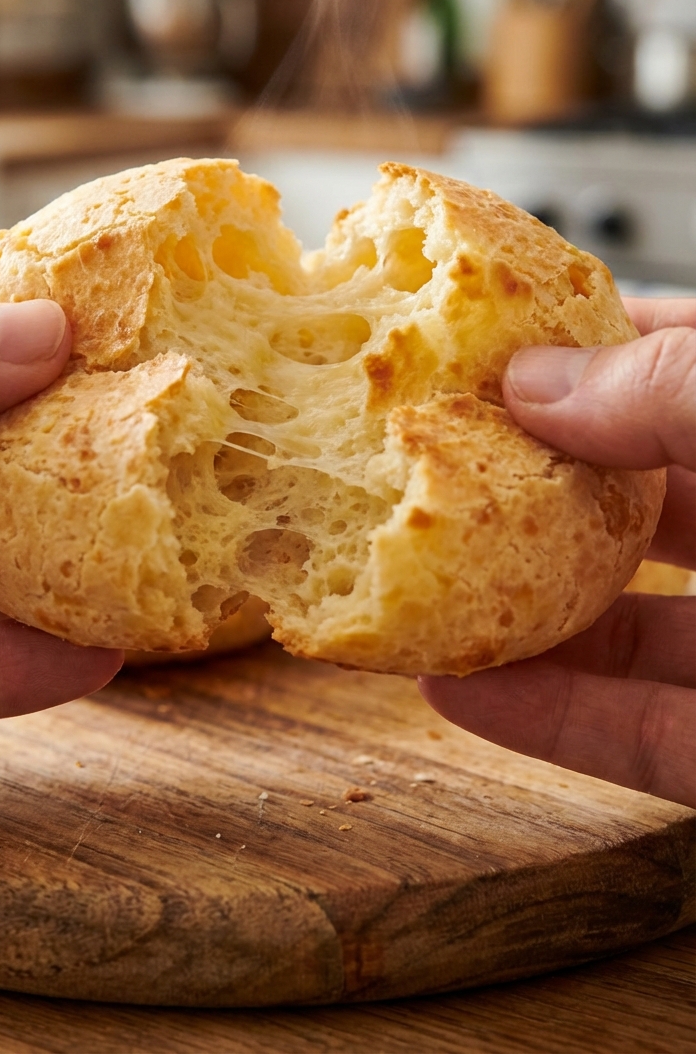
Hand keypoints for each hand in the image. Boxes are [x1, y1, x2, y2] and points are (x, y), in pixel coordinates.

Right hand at [419, 296, 695, 806]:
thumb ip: (670, 388)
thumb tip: (534, 381)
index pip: (676, 367)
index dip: (581, 346)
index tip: (482, 338)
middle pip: (631, 500)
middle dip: (524, 481)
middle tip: (420, 460)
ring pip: (622, 625)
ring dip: (512, 608)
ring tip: (408, 584)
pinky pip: (638, 738)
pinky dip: (547, 721)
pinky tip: (460, 694)